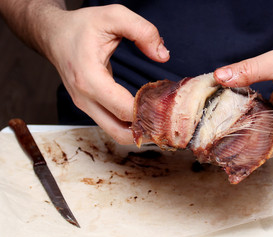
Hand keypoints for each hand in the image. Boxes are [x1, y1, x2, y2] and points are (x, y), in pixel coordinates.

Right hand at [41, 4, 169, 143]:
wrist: (54, 35)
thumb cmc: (80, 26)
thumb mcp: (113, 16)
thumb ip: (142, 31)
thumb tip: (163, 55)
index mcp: (89, 79)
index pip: (123, 109)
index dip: (147, 112)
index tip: (165, 105)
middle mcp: (85, 98)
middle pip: (120, 132)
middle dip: (145, 131)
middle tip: (167, 120)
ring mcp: (86, 105)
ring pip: (116, 132)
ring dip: (138, 130)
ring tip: (159, 117)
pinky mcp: (90, 106)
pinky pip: (112, 123)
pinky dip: (129, 123)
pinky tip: (144, 112)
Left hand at [214, 48, 272, 156]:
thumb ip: (250, 69)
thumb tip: (219, 76)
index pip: (253, 145)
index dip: (229, 137)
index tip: (210, 126)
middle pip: (249, 149)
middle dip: (227, 136)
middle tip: (207, 121)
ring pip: (251, 148)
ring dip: (234, 135)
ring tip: (217, 120)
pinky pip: (256, 142)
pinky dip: (243, 132)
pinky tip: (232, 119)